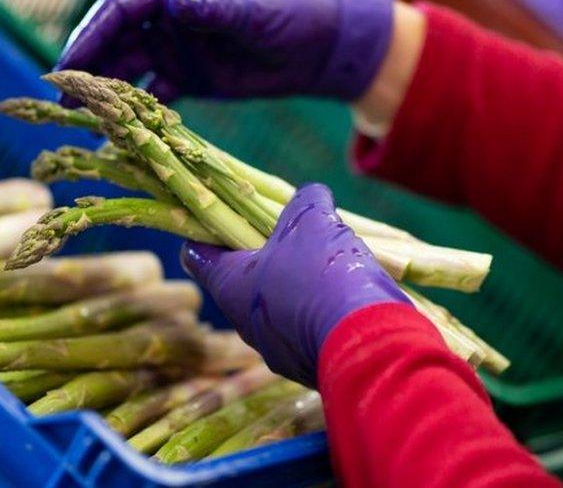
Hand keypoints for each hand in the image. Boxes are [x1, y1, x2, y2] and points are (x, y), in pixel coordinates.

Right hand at [56, 0, 393, 101]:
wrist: (320, 47)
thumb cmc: (290, 14)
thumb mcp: (252, 10)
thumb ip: (213, 7)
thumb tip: (172, 0)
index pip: (119, 11)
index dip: (89, 36)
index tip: (67, 66)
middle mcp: (168, 18)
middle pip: (114, 40)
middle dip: (86, 66)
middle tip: (61, 97)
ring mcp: (177, 48)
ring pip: (128, 68)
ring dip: (106, 91)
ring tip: (83, 118)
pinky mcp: (190, 76)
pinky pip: (154, 93)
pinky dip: (138, 110)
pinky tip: (123, 132)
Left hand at [181, 183, 410, 386]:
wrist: (364, 341)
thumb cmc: (323, 273)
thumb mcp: (313, 219)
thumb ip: (306, 200)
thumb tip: (311, 195)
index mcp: (230, 286)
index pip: (198, 254)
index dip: (208, 231)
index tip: (226, 217)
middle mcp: (244, 323)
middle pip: (245, 280)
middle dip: (268, 256)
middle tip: (294, 236)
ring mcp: (276, 350)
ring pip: (279, 308)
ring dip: (298, 287)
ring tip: (330, 267)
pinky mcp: (307, 367)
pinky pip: (308, 331)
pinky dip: (321, 313)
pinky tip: (346, 298)